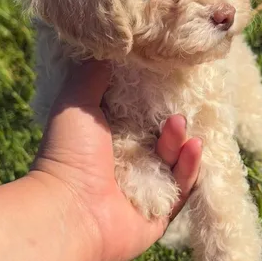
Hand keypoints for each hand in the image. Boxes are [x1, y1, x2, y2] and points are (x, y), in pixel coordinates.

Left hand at [30, 61, 201, 260]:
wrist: (69, 212)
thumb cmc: (68, 154)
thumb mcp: (75, 101)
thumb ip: (93, 74)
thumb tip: (112, 45)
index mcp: (103, 143)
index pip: (135, 118)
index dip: (150, 100)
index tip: (165, 80)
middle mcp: (124, 167)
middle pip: (158, 138)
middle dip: (169, 121)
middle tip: (172, 110)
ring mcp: (143, 192)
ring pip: (173, 161)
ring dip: (179, 140)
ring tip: (177, 125)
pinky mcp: (160, 214)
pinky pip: (183, 188)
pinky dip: (190, 167)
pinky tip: (193, 147)